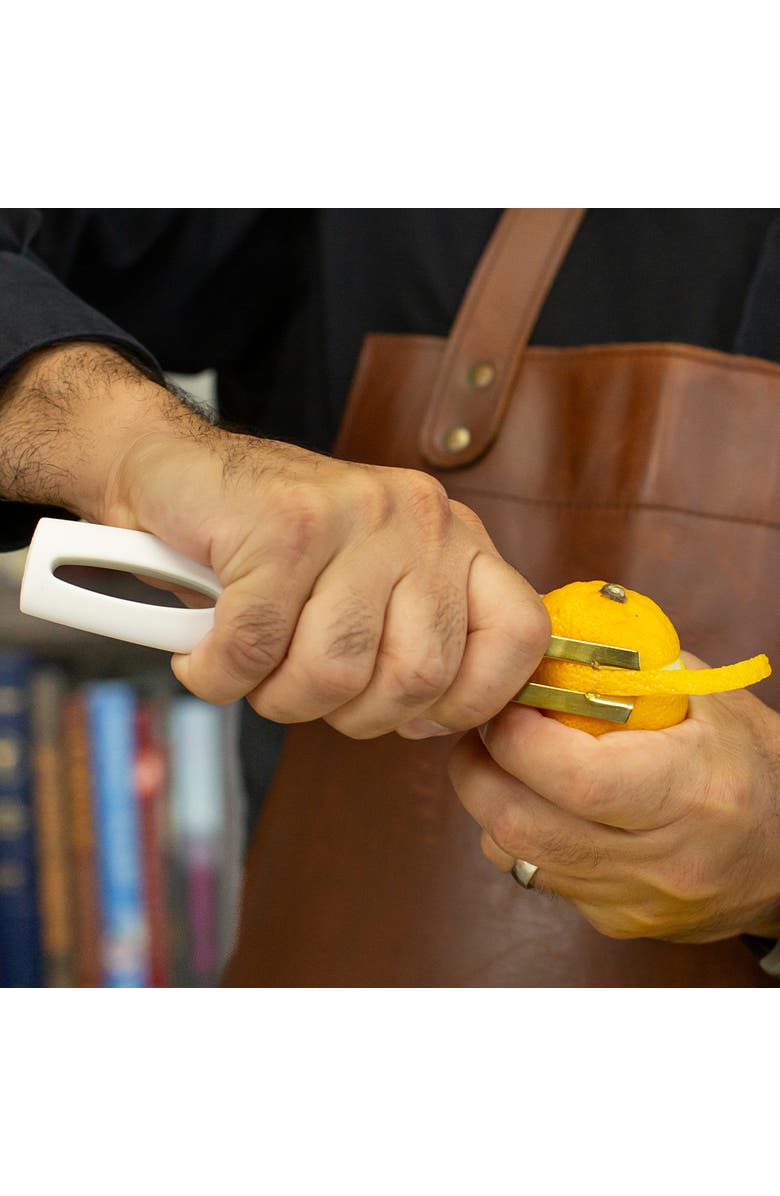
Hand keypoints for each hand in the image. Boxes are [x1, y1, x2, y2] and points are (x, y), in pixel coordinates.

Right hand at [0, 342, 548, 736]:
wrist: (177, 472)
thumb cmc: (271, 550)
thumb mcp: (370, 586)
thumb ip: (414, 640)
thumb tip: (436, 724)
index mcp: (457, 540)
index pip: (520, 637)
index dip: (470, 702)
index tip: (413, 717)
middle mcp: (421, 520)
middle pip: (417, 678)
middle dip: (349, 714)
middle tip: (304, 687)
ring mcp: (355, 515)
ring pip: (334, 672)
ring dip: (276, 695)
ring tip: (251, 662)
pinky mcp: (284, 525)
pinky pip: (254, 651)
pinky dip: (217, 674)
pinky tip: (204, 652)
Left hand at [449, 653, 779, 941]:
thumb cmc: (750, 761)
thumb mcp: (705, 698)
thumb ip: (626, 668)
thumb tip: (550, 638)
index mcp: (691, 792)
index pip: (578, 778)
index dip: (519, 737)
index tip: (505, 701)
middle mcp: (660, 859)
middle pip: (527, 828)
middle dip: (480, 771)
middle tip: (481, 728)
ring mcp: (634, 900)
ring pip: (518, 858)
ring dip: (491, 804)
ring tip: (503, 760)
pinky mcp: (614, 922)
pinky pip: (537, 878)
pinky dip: (519, 836)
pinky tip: (537, 802)